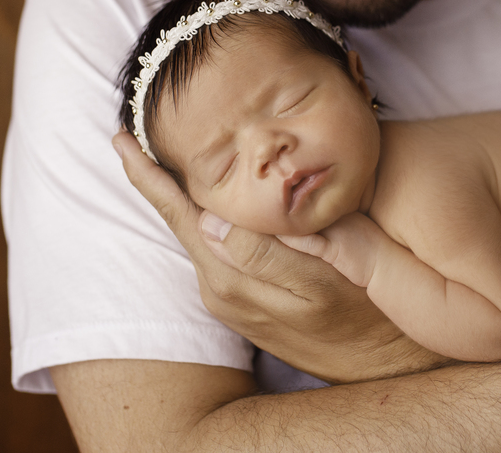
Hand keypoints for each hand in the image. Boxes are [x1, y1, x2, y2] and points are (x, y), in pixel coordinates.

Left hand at [113, 131, 444, 382]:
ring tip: (154, 158)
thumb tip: (210, 220)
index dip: (150, 177)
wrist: (378, 362)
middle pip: (178, 220)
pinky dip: (197, 218)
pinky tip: (202, 200)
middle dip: (151, 180)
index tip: (121, 140)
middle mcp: (218, 287)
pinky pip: (211, 249)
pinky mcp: (241, 300)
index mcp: (231, 276)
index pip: (179, 214)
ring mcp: (228, 296)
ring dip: (174, 196)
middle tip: (124, 137)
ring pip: (194, 233)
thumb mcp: (321, 282)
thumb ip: (266, 254)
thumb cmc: (361, 311)